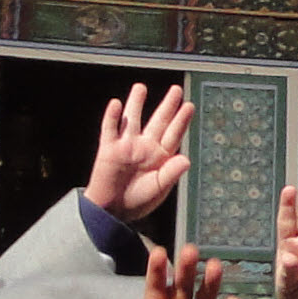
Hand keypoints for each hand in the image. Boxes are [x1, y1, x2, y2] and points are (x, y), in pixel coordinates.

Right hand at [84, 83, 194, 221]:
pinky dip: (112, 116)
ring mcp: (126, 146)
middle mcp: (144, 147)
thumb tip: (186, 159)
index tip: (189, 105)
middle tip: (176, 90)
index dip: (181, 120)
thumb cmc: (137, 201)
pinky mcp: (108, 149)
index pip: (173, 134)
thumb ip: (171, 173)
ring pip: (132, 119)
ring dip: (136, 103)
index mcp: (160, 157)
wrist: (112, 211)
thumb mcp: (158, 189)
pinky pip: (109, 129)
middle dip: (167, 106)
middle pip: (158, 121)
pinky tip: (116, 104)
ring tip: (141, 88)